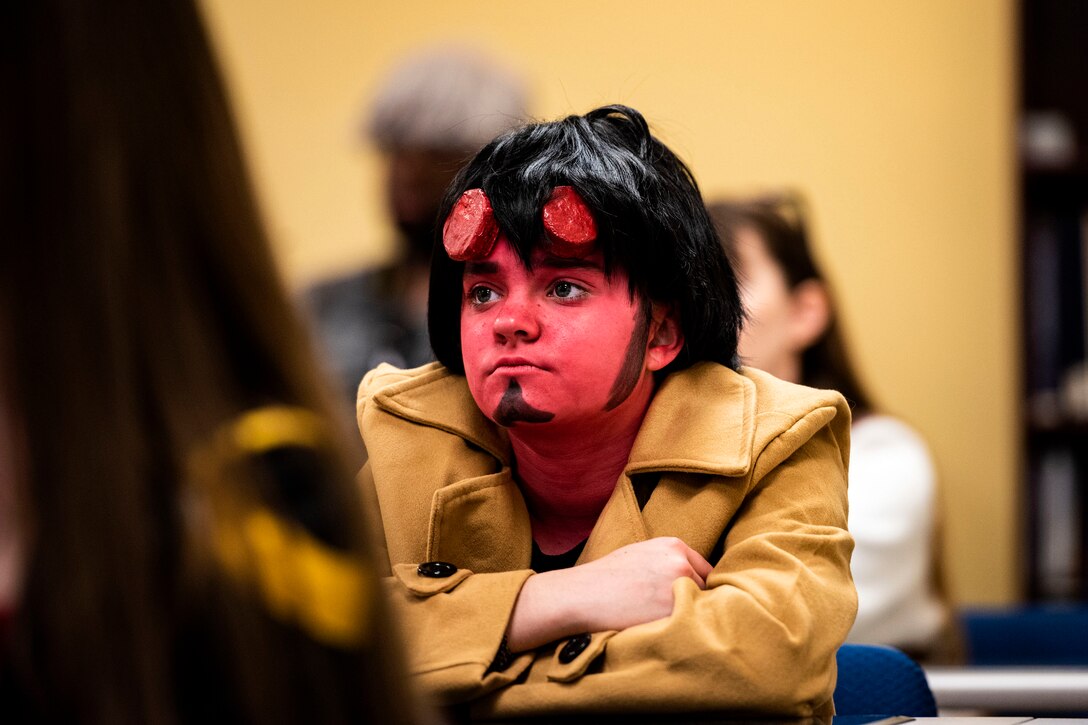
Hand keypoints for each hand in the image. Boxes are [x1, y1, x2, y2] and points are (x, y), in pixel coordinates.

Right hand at [506, 537, 712, 650]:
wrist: (580, 595)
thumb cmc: (604, 578)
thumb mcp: (640, 554)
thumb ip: (668, 561)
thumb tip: (694, 579)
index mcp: (673, 545)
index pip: (705, 570)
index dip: (697, 587)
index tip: (687, 600)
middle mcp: (679, 562)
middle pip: (706, 589)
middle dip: (695, 602)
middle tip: (675, 614)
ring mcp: (677, 587)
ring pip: (700, 608)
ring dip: (690, 616)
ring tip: (666, 622)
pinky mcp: (670, 611)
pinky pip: (689, 624)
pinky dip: (682, 630)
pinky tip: (663, 630)